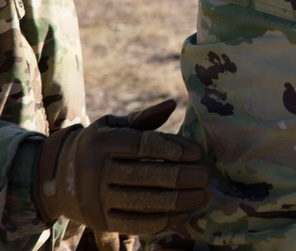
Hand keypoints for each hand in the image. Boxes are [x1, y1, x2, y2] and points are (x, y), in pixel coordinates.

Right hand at [33, 99, 209, 234]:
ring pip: (142, 202)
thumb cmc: (99, 145)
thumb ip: (143, 118)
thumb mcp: (113, 126)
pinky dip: (163, 221)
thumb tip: (171, 104)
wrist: (57, 177)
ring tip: (203, 196)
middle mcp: (95, 171)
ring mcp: (96, 199)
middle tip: (206, 176)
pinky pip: (135, 224)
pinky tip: (185, 214)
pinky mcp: (101, 221)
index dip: (170, 148)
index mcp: (102, 143)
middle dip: (180, 177)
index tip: (196, 153)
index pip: (140, 145)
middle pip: (144, 175)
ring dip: (177, 202)